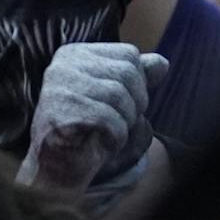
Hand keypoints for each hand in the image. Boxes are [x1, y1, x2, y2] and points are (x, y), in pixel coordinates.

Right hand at [17, 42, 168, 192]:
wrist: (56, 165)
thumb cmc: (86, 127)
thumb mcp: (113, 97)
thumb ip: (135, 77)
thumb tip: (162, 63)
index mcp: (74, 54)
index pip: (129, 54)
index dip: (139, 83)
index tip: (121, 103)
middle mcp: (63, 65)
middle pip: (128, 73)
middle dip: (135, 103)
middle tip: (118, 121)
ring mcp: (60, 87)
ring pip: (120, 96)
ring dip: (125, 121)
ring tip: (107, 131)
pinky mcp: (62, 112)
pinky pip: (110, 120)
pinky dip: (116, 136)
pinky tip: (101, 141)